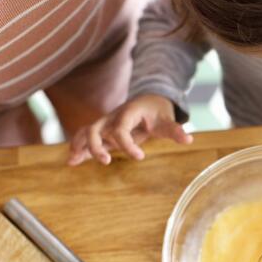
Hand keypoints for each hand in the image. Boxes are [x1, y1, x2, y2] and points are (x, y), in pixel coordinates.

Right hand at [67, 94, 191, 165]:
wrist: (148, 100)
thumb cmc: (157, 111)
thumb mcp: (167, 120)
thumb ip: (175, 130)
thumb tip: (189, 140)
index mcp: (128, 113)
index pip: (122, 129)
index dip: (128, 144)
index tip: (140, 157)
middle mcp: (112, 117)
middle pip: (96, 128)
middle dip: (96, 144)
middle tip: (106, 161)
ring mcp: (105, 124)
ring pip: (86, 132)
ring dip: (80, 146)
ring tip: (74, 161)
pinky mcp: (103, 131)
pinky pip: (86, 137)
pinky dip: (78, 148)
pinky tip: (72, 161)